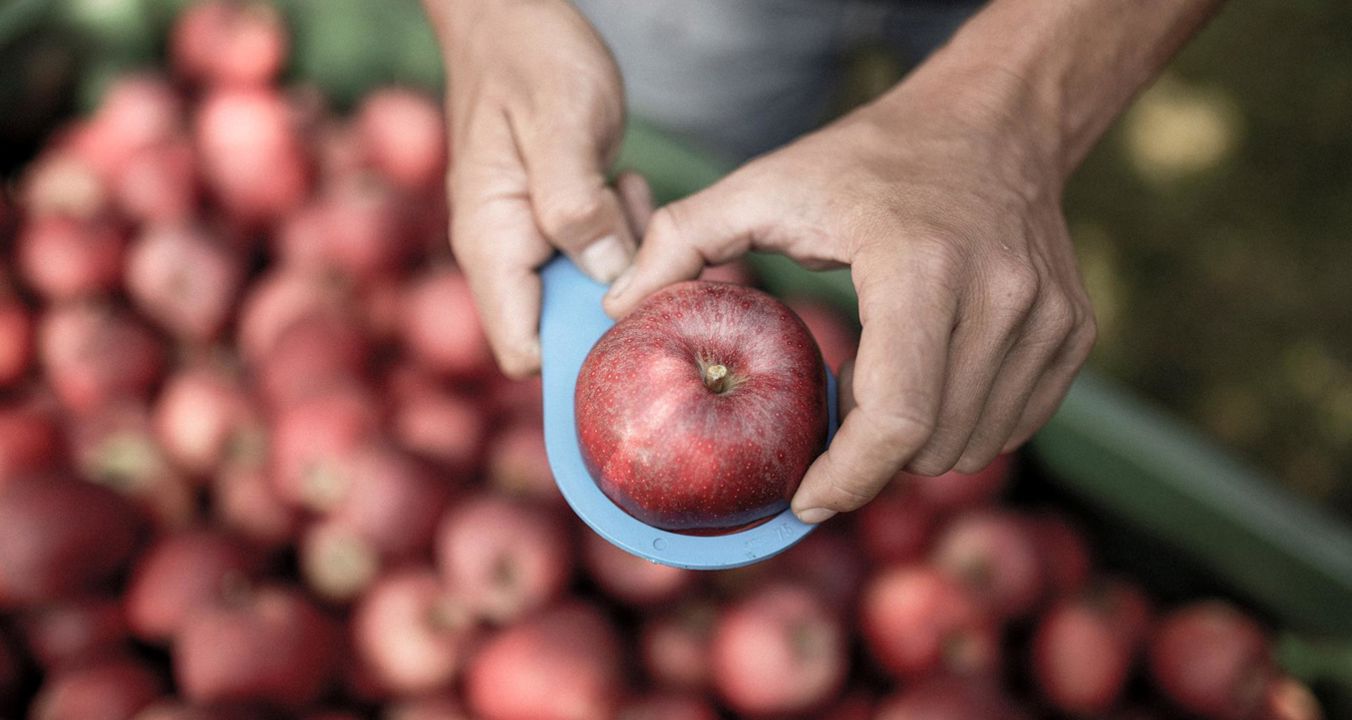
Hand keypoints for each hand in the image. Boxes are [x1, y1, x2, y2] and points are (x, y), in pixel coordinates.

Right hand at [424, 0, 647, 376]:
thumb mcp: (560, 123)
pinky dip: (623, 237)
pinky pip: (596, 260)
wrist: (513, 18)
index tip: (632, 314)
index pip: (524, 350)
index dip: (580, 354)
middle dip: (615, 301)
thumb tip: (606, 277)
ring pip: (587, 296)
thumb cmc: (528, 58)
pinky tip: (625, 189)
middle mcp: (504, 255)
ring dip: (625, 263)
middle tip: (639, 234)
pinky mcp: (555, 225)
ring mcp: (528, 241)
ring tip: (628, 197)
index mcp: (491, 244)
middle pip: (563, 332)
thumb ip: (577, 205)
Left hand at [604, 68, 1096, 523]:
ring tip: (872, 406)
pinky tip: (923, 388)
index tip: (803, 498)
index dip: (846, 478)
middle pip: (934, 445)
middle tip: (825, 442)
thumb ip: (683, 239)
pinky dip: (964, 428)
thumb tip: (617, 306)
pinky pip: (1015, 423)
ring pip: (978, 444)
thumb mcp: (770, 183)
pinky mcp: (1073, 332)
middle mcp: (1001, 299)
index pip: (895, 418)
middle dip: (872, 464)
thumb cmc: (874, 157)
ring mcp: (1048, 320)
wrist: (993, 121)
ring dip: (917, 449)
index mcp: (921, 269)